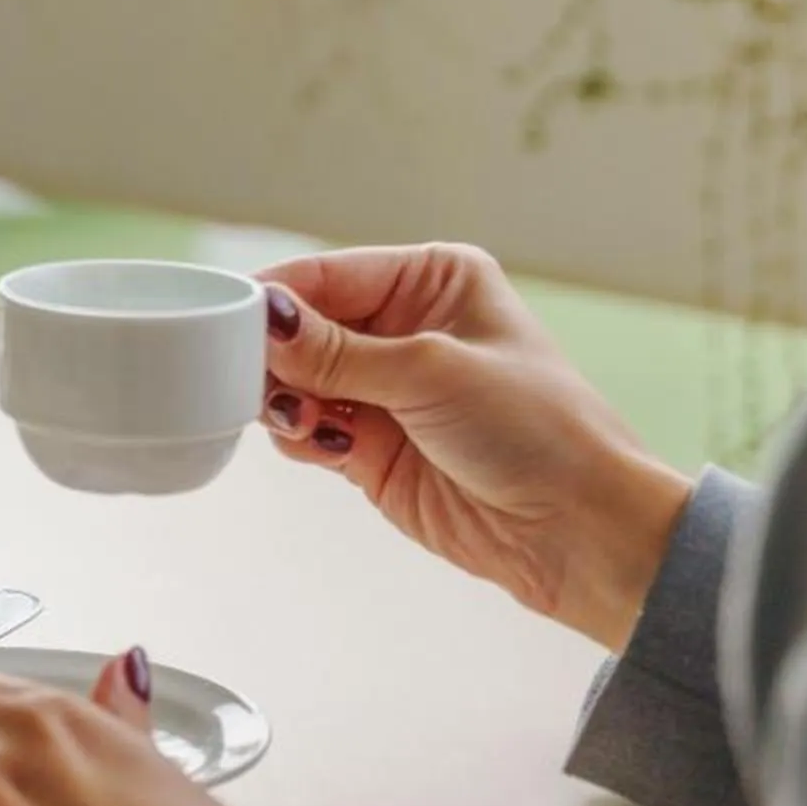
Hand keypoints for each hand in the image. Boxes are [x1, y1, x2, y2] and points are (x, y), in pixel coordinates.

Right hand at [258, 244, 691, 650]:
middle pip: (303, 327)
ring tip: (303, 419)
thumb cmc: (537, 430)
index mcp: (432, 280)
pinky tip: (321, 444)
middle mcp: (405, 328)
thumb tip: (265, 318)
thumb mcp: (431, 371)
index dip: (278, 297)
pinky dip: (298, 436)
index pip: (330, 273)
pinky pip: (306, 429)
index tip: (228, 318)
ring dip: (285, 399)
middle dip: (277, 353)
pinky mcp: (371, 449)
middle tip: (258, 378)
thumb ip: (337, 351)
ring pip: (296, 380)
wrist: (579, 532)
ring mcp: (386, 391)